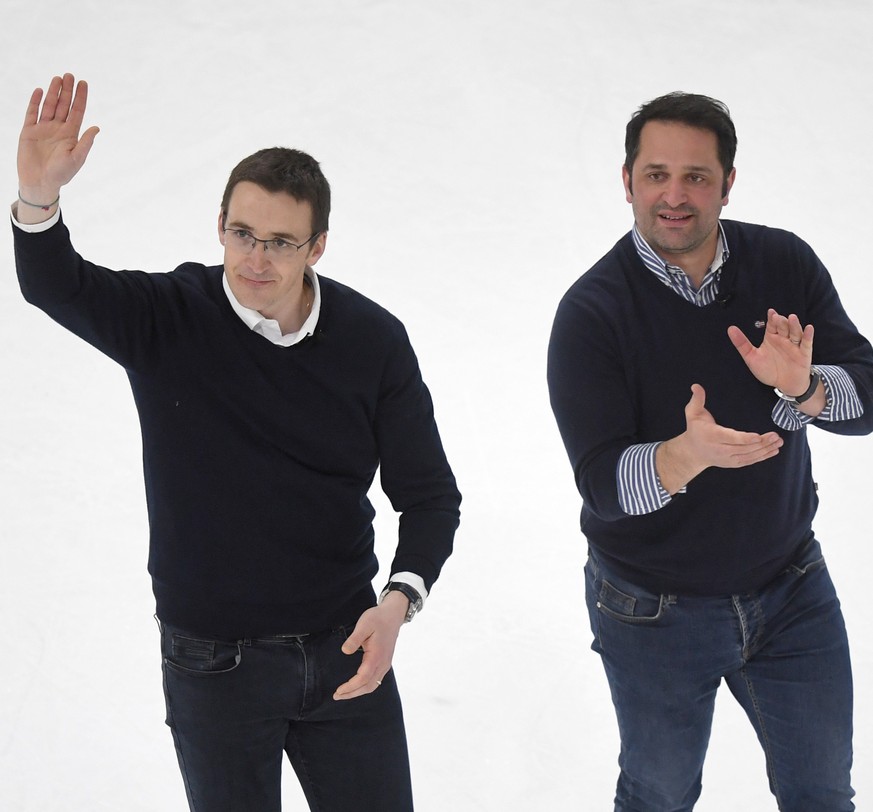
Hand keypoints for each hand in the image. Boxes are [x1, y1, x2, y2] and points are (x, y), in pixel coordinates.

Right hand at [18, 74, 98, 212]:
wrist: (40, 183)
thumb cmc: (61, 174)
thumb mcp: (76, 158)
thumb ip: (85, 143)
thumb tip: (97, 128)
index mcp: (71, 135)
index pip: (77, 112)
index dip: (80, 98)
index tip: (83, 83)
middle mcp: (58, 129)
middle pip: (63, 105)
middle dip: (67, 90)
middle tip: (69, 75)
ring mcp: (43, 129)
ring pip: (48, 106)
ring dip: (52, 92)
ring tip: (57, 78)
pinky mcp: (29, 131)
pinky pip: (32, 113)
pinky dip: (34, 102)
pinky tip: (39, 90)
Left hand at [333, 591, 407, 700]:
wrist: (393, 615)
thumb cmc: (378, 618)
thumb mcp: (364, 624)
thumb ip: (354, 638)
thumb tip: (345, 651)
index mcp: (376, 656)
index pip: (363, 678)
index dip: (350, 687)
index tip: (338, 691)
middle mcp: (382, 663)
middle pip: (368, 686)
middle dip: (352, 693)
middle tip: (336, 696)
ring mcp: (385, 664)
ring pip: (373, 685)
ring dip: (358, 692)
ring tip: (344, 693)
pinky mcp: (385, 662)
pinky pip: (376, 680)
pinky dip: (365, 686)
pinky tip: (357, 685)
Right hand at [656, 384, 783, 492]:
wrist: (693, 452)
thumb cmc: (695, 430)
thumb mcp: (692, 413)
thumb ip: (697, 400)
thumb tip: (696, 386)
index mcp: (712, 436)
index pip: (730, 438)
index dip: (744, 439)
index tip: (758, 436)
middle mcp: (720, 449)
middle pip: (743, 448)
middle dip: (761, 443)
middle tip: (775, 436)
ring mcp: (727, 458)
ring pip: (748, 456)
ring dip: (765, 449)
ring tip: (778, 441)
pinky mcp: (733, 463)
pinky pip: (749, 461)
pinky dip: (762, 456)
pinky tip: (773, 450)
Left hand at [727, 308, 812, 395]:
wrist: (784, 384)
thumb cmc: (768, 370)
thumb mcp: (751, 357)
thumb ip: (741, 344)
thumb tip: (730, 329)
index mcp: (771, 338)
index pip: (772, 325)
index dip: (772, 319)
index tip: (770, 312)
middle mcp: (783, 339)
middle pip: (783, 327)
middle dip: (781, 322)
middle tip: (777, 317)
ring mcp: (794, 346)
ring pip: (795, 333)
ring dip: (794, 325)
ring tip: (792, 318)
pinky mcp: (804, 354)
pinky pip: (806, 343)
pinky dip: (808, 335)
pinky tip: (808, 328)